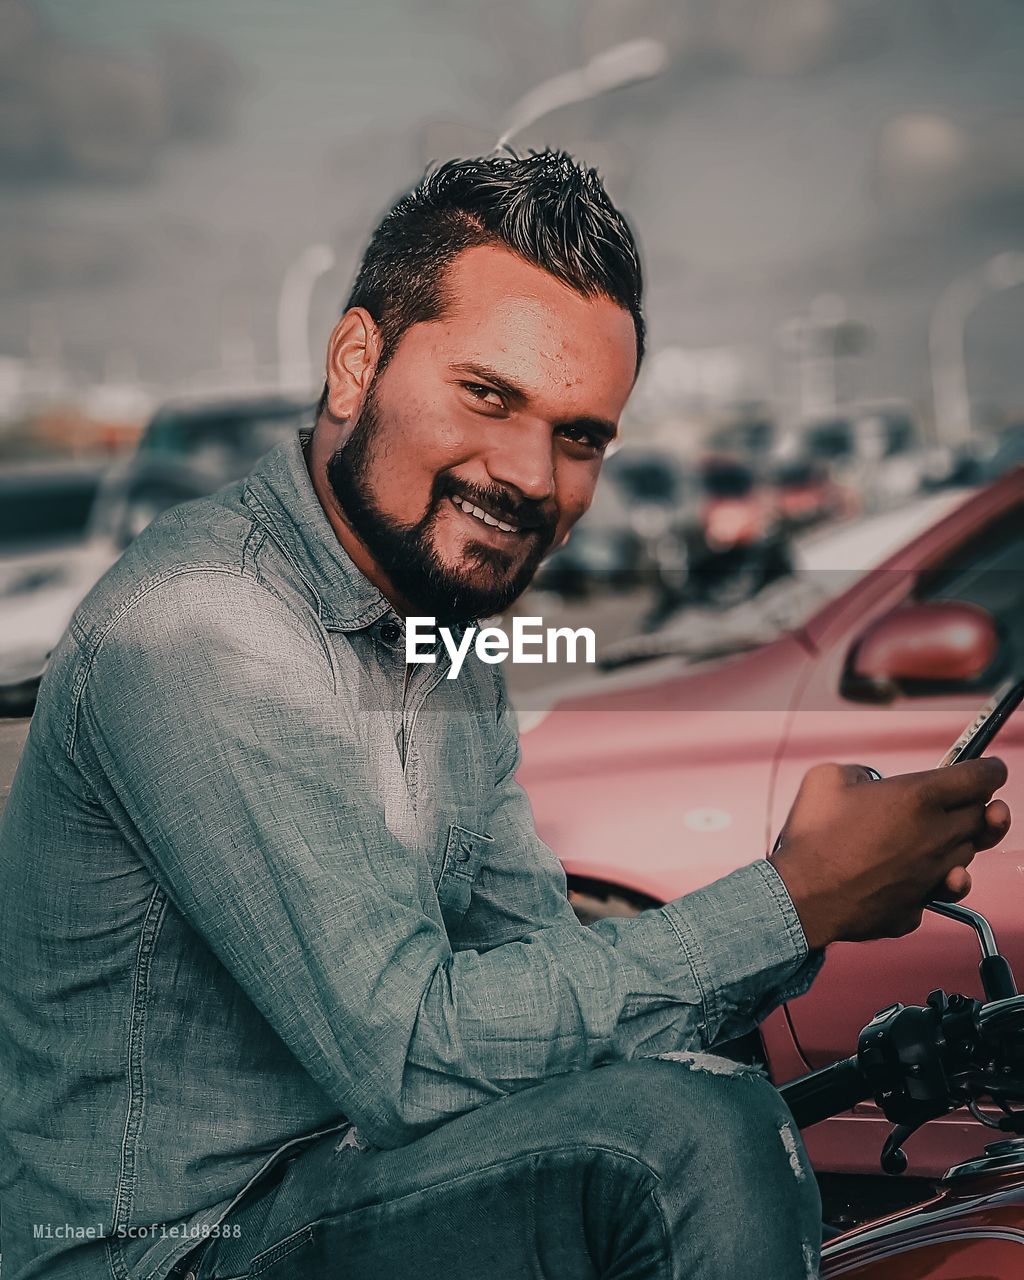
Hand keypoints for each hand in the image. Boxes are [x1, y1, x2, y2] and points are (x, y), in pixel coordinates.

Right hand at [769, 758, 1010, 948]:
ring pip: (967, 855)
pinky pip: (937, 890)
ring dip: (959, 842)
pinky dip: (935, 881)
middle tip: (969, 799)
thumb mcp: (827, 778)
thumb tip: (868, 782)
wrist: (800, 897)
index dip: (991, 770)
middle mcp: (935, 836)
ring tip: (937, 835)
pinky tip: (919, 874)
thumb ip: (860, 771)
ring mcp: (931, 876)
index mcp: (918, 797)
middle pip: (982, 818)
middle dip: (980, 805)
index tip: (992, 769)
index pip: (980, 778)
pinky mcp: (918, 906)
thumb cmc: (813, 838)